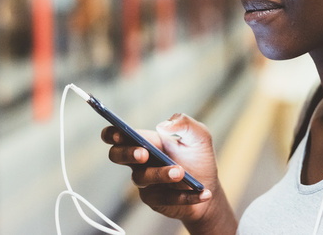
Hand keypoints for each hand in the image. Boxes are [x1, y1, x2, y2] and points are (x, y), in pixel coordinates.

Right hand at [101, 113, 236, 232]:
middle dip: (127, 153)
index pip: (117, 135)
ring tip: (181, 172)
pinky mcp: (154, 200)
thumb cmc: (199, 157)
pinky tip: (203, 193)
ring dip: (161, 174)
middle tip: (144, 154)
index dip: (112, 133)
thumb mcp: (199, 135)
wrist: (209, 185)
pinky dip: (184, 196)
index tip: (119, 133)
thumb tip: (163, 125)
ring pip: (141, 178)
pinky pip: (163, 199)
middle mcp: (140, 161)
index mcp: (146, 141)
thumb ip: (184, 123)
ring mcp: (145, 181)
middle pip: (116, 155)